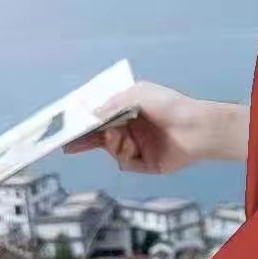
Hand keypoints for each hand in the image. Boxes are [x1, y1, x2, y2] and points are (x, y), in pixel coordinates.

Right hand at [63, 81, 248, 172]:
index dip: (81, 122)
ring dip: (112, 143)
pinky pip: (125, 163)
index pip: (99, 117)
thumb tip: (88, 113)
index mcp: (127, 110)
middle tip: (65, 143)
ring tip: (119, 136)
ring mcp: (138, 147)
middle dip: (82, 139)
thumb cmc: (168, 105)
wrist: (195, 128)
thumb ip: (109, 104)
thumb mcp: (135, 94)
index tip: (62, 126)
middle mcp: (131, 129)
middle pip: (99, 136)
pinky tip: (133, 146)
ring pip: (111, 150)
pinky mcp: (146, 164)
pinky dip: (126, 155)